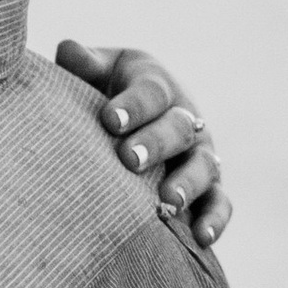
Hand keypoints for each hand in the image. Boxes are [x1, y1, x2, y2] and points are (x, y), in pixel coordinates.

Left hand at [56, 42, 231, 245]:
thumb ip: (84, 66)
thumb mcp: (95, 74)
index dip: (132, 106)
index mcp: (156, 84)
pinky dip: (215, 218)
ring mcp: (199, 153)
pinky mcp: (209, 187)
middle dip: (155, 143)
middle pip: (178, 127)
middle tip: (129, 160)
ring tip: (167, 199)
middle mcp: (185, 116)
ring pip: (204, 165)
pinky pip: (220, 202)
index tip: (109, 120)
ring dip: (188, 182)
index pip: (150, 92)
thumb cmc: (102, 95)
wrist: (124, 125)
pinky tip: (201, 237)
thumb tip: (68, 50)